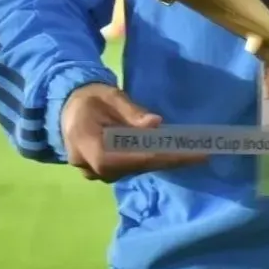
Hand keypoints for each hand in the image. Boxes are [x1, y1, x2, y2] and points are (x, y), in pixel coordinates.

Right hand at [61, 83, 207, 182]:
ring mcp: (95, 173)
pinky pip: (132, 168)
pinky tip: (174, 154)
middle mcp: (90, 165)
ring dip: (164, 162)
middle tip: (200, 155)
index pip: (126, 157)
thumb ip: (131, 111)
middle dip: (168, 160)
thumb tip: (156, 124)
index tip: (184, 153)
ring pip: (135, 170)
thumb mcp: (110, 95)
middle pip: (135, 167)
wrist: (68, 110)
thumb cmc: (90, 98)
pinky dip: (154, 160)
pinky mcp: (104, 172)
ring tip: (193, 154)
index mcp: (86, 142)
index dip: (157, 156)